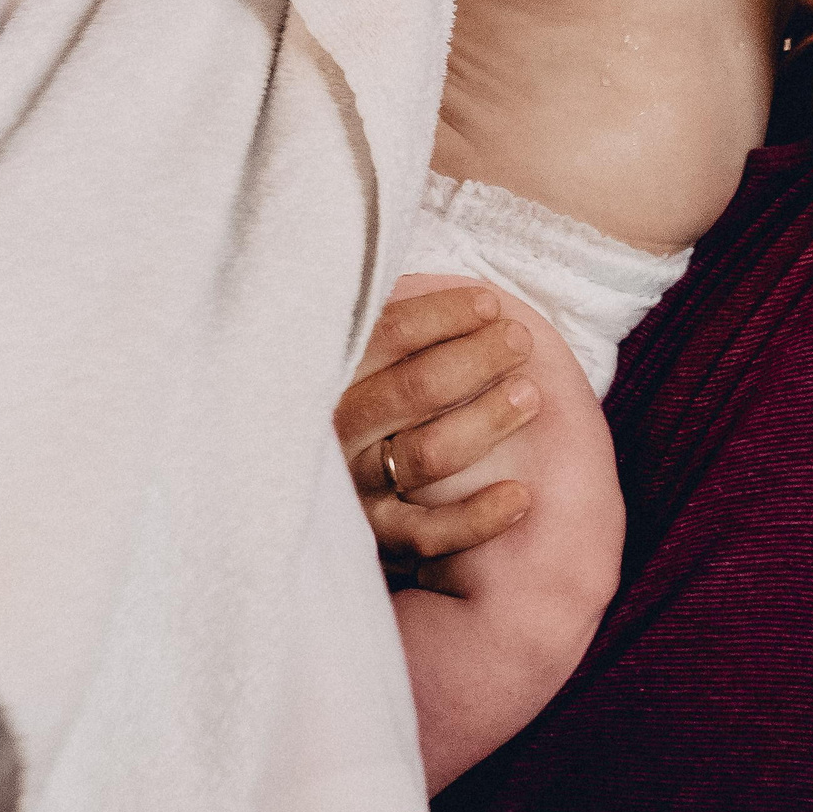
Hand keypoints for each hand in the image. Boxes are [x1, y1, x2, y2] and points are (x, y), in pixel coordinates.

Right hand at [337, 286, 541, 571]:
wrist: (282, 493)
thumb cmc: (351, 396)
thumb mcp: (347, 355)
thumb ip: (375, 321)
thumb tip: (426, 275)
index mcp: (328, 375)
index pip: (387, 334)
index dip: (443, 315)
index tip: (489, 304)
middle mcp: (336, 432)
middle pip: (415, 389)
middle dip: (476, 360)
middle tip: (518, 342)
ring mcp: (355, 487)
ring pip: (428, 454)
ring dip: (486, 422)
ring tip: (529, 395)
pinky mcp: (377, 536)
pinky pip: (428, 532)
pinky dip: (477, 517)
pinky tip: (521, 496)